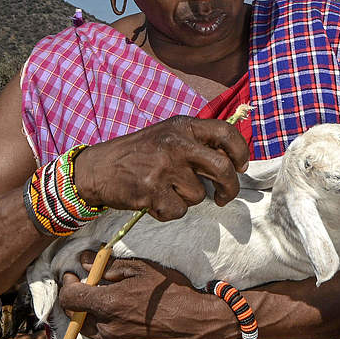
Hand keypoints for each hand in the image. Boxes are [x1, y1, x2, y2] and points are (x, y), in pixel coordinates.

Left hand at [58, 250, 228, 338]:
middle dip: (76, 298)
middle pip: (74, 314)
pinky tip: (122, 311)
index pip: (69, 298)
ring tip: (107, 297)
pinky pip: (104, 336)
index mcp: (109, 303)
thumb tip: (84, 260)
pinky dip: (105, 323)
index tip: (72, 274)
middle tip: (88, 284)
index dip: (67, 284)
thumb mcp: (140, 268)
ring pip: (87, 327)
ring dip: (89, 312)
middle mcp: (108, 327)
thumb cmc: (169, 291)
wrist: (193, 320)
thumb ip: (108, 265)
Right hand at [73, 115, 249, 220]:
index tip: (240, 167)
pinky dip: (168, 212)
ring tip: (164, 189)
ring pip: (197, 195)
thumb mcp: (168, 135)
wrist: (99, 168)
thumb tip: (232, 160)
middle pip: (222, 168)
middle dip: (230, 188)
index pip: (226, 133)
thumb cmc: (139, 154)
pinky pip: (177, 211)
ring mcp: (164, 167)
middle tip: (224, 197)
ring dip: (185, 199)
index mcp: (182, 126)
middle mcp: (176, 143)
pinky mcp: (152, 190)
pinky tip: (153, 200)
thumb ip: (197, 143)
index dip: (240, 152)